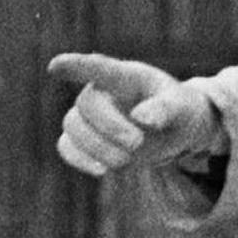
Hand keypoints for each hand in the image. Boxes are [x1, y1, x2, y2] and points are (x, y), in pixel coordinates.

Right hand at [48, 51, 224, 178]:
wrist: (173, 132)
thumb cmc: (179, 113)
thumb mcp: (182, 108)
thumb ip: (165, 109)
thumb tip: (141, 118)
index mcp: (126, 76)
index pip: (98, 67)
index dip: (75, 66)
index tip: (54, 66)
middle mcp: (101, 91)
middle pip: (87, 104)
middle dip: (109, 127)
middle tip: (137, 143)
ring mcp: (89, 115)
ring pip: (73, 126)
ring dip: (96, 147)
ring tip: (125, 162)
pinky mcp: (83, 139)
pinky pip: (67, 146)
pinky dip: (80, 159)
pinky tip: (101, 171)